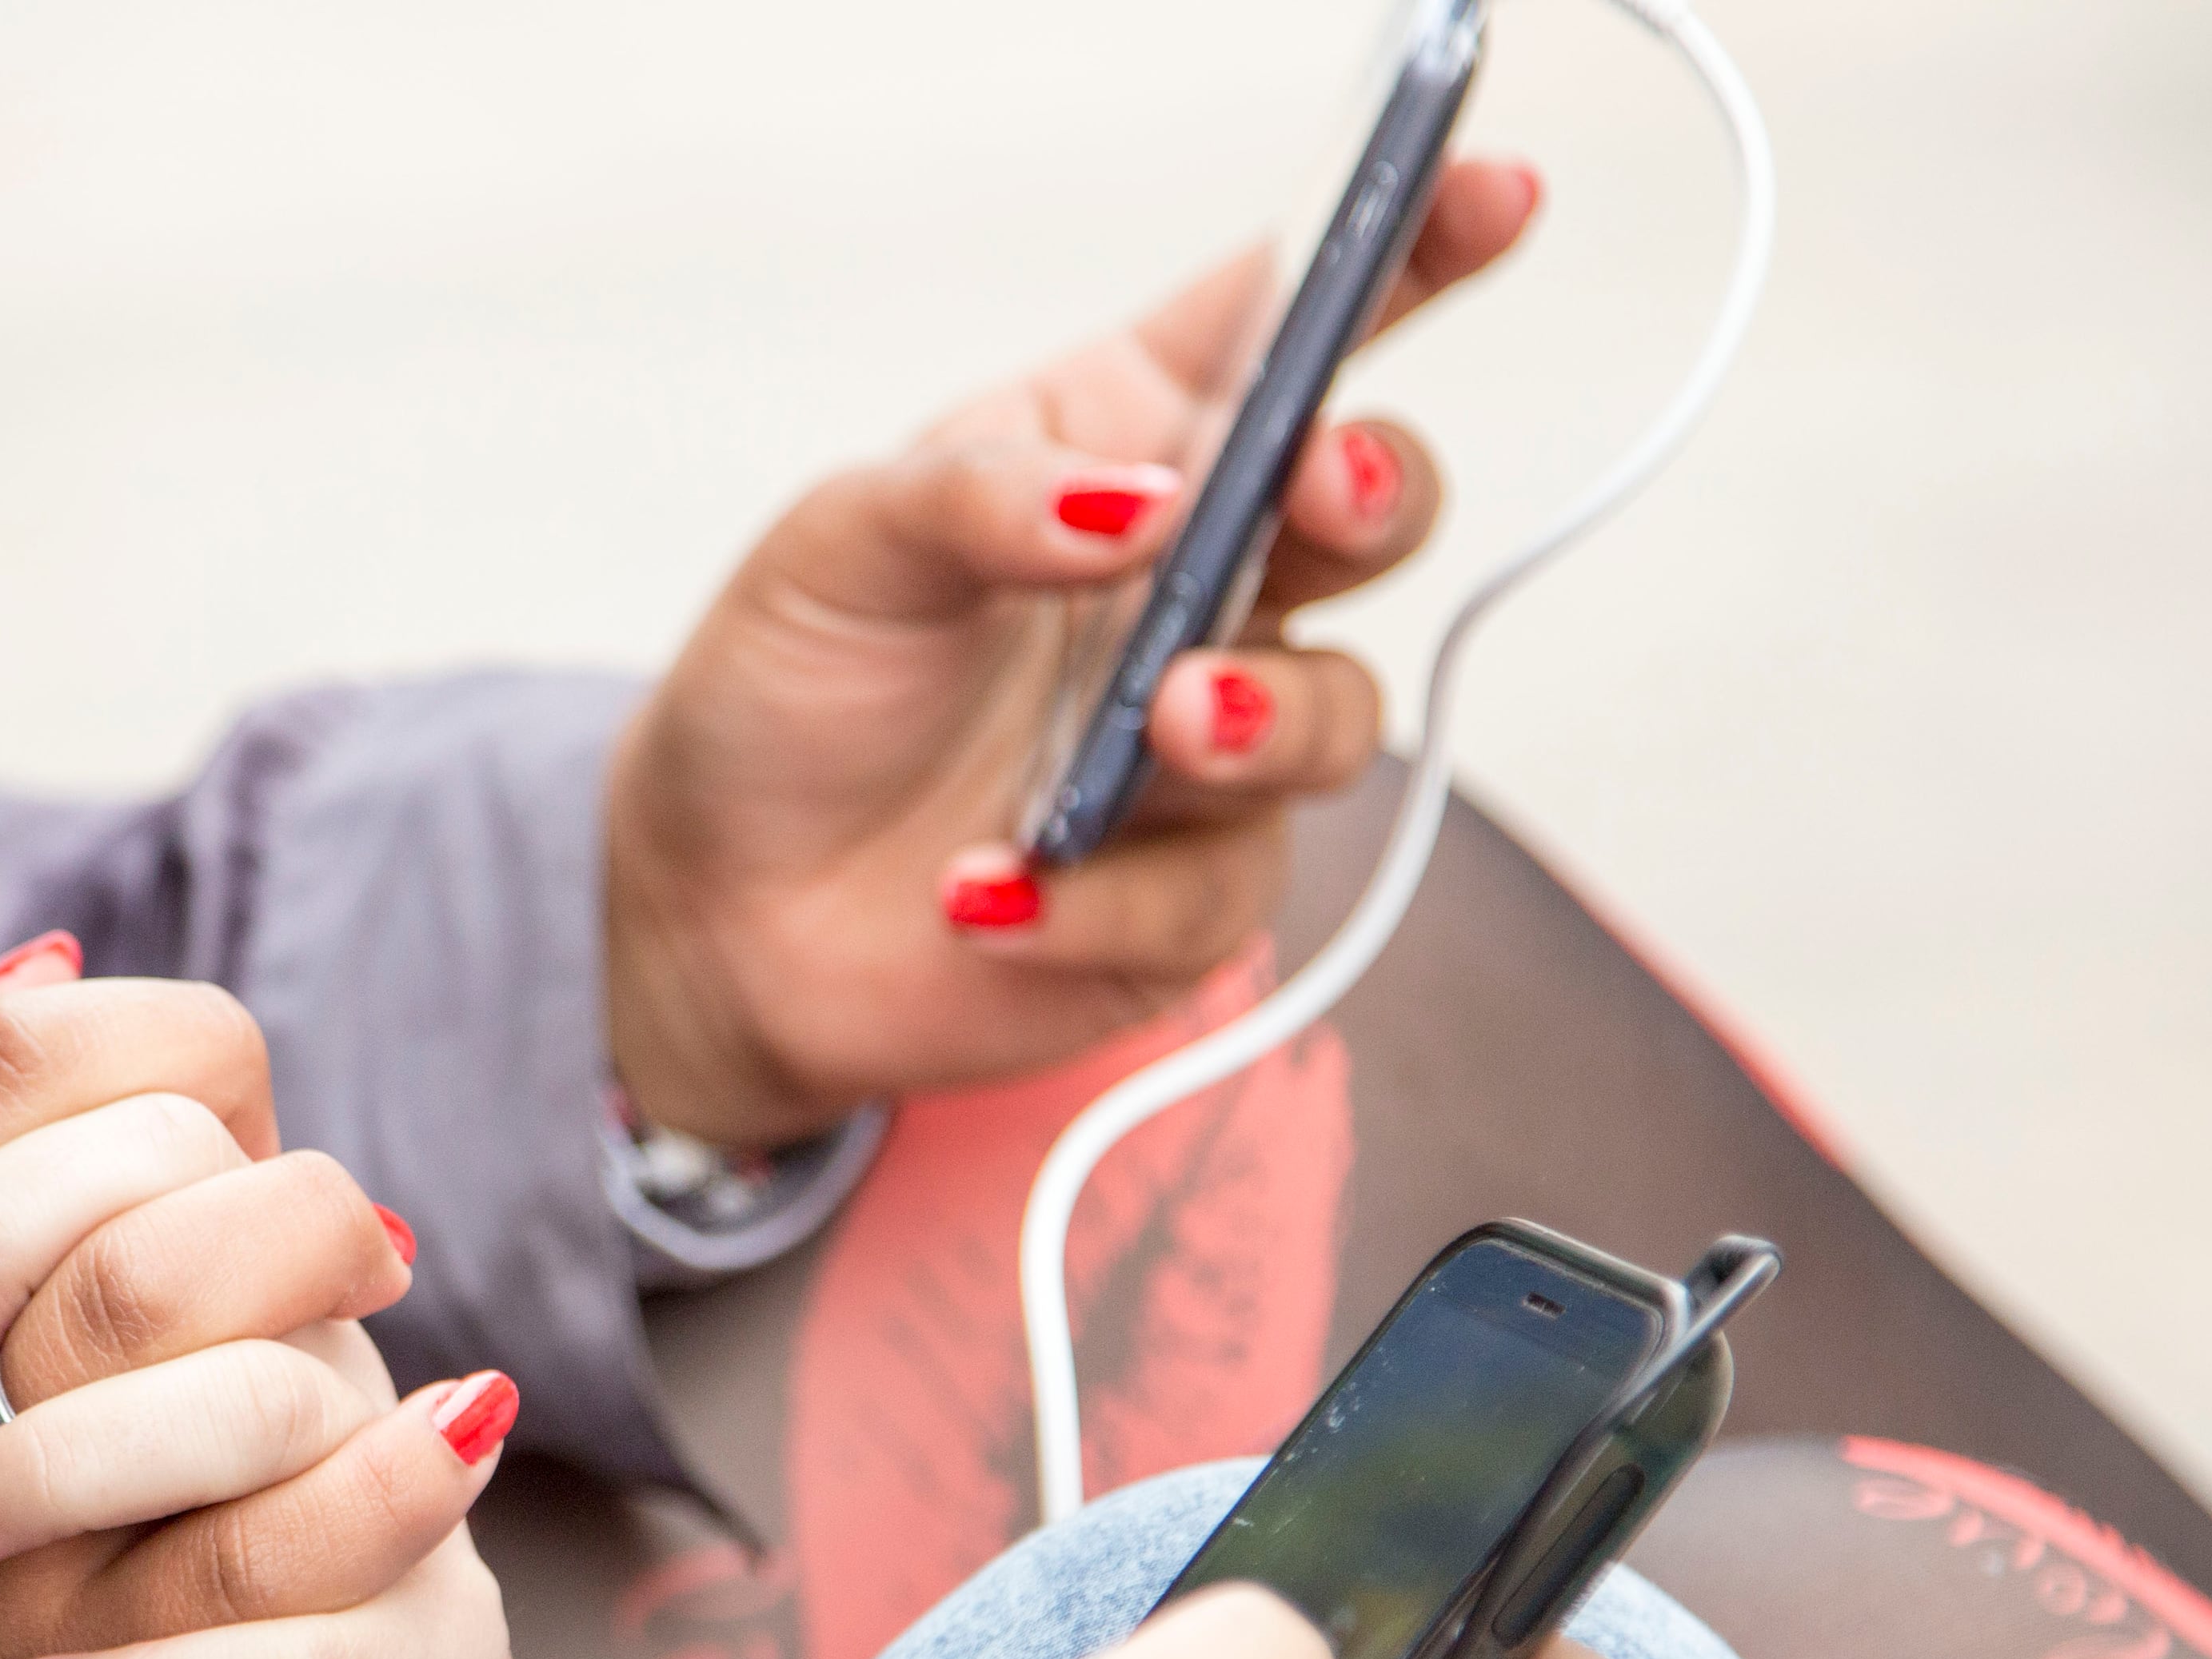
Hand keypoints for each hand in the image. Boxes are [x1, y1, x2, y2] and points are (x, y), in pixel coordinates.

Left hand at [604, 159, 1543, 1147]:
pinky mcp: (1188, 893)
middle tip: (1318, 489)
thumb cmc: (786, 699)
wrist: (724, 912)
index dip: (1403, 252)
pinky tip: (992, 891)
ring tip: (1157, 726)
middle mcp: (1190, 585)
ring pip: (1337, 713)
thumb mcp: (836, 549)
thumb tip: (1135, 498)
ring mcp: (1203, 741)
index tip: (1488, 193)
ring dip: (1259, 717)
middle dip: (1372, 487)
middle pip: (1367, 509)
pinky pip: (1213, 891)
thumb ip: (979, 497)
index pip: (1284, 329)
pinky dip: (1102, 897)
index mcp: (1121, 450)